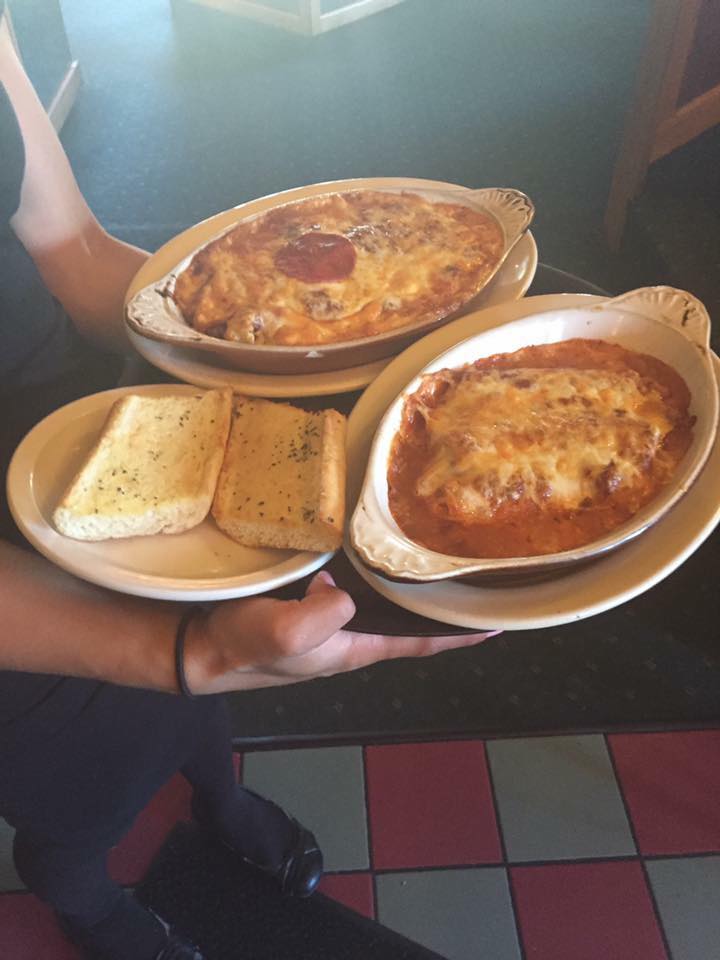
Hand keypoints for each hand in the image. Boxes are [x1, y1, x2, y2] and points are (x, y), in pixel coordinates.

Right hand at [184, 570, 498, 694]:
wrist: (201, 644)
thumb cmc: (244, 645)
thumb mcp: (287, 632)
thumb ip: (325, 614)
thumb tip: (345, 591)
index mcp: (353, 648)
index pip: (417, 644)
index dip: (456, 636)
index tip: (496, 623)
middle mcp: (348, 636)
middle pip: (404, 622)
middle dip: (435, 604)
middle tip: (467, 573)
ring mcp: (327, 621)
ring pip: (377, 601)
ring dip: (402, 583)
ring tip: (428, 550)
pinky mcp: (306, 603)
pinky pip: (349, 585)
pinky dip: (364, 568)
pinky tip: (366, 545)